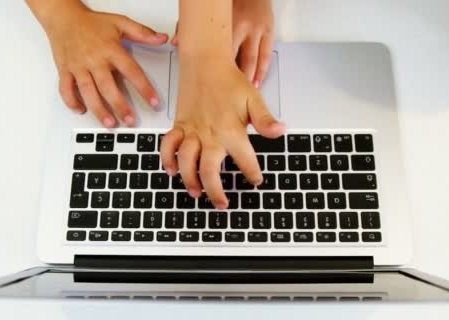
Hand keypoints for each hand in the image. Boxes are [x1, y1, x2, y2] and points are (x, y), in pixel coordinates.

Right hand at [28, 1, 167, 126]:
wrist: (64, 17)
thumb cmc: (92, 23)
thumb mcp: (120, 23)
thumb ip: (142, 33)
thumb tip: (162, 38)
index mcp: (110, 49)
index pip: (131, 71)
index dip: (144, 88)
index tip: (154, 102)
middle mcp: (94, 60)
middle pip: (107, 86)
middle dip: (119, 106)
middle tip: (129, 121)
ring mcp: (78, 67)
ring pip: (87, 92)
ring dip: (98, 109)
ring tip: (109, 123)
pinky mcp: (65, 71)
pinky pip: (65, 89)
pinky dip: (71, 101)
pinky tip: (81, 110)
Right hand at [160, 59, 284, 208]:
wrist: (205, 63)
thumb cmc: (229, 80)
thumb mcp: (253, 99)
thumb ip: (265, 120)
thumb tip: (280, 132)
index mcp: (231, 130)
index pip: (245, 160)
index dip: (252, 174)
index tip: (256, 181)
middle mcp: (210, 134)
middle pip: (208, 171)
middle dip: (215, 191)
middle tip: (222, 203)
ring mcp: (192, 131)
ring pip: (186, 162)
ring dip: (189, 180)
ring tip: (196, 193)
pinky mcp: (180, 125)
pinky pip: (169, 145)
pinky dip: (168, 159)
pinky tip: (172, 170)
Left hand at [171, 0, 273, 87]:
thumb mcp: (209, 11)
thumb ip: (191, 25)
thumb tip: (177, 42)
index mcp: (226, 23)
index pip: (218, 53)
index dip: (213, 72)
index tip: (207, 86)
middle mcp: (243, 27)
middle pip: (237, 60)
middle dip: (233, 81)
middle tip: (226, 96)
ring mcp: (257, 30)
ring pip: (253, 61)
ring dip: (248, 80)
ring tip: (243, 94)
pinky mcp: (268, 30)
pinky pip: (266, 55)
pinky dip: (262, 72)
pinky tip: (256, 82)